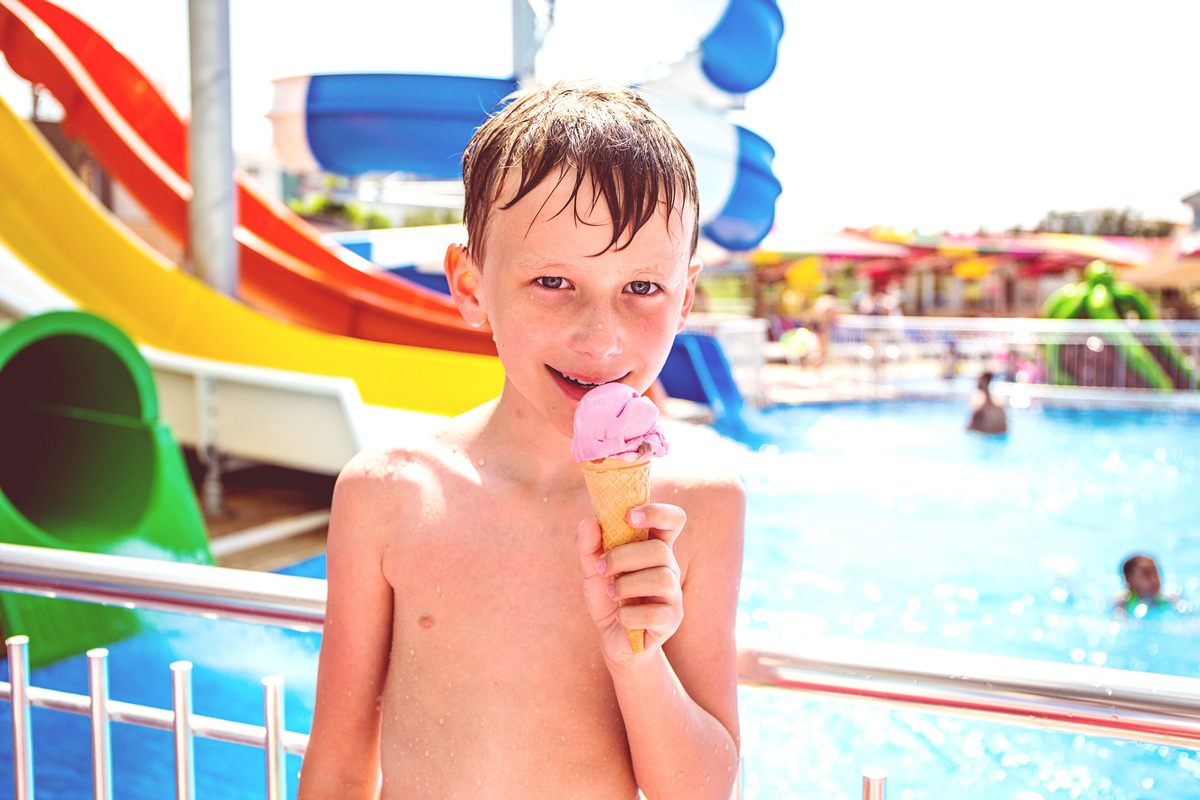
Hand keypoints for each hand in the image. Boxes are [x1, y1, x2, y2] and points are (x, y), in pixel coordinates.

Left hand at [576, 503, 684, 661]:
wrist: (612, 638)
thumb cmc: (609, 597)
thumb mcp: (593, 570)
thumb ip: (589, 547)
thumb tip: (588, 521)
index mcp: (654, 547)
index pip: (672, 520)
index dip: (656, 512)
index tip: (629, 517)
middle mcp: (668, 567)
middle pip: (660, 551)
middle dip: (624, 557)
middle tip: (602, 568)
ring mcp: (673, 594)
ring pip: (661, 579)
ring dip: (627, 585)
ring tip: (611, 593)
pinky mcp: (671, 620)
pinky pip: (655, 613)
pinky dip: (629, 614)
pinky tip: (620, 616)